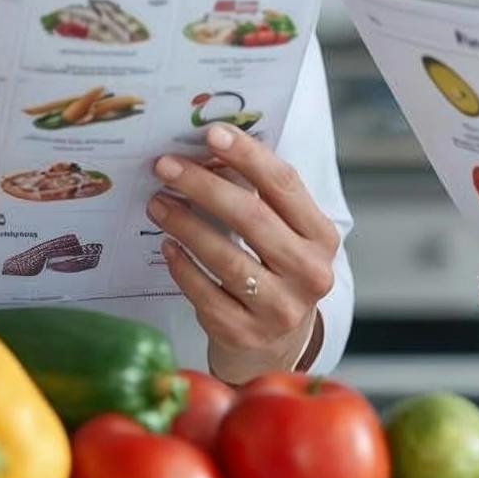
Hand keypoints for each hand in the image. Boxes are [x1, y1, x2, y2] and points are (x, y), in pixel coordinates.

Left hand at [147, 124, 339, 384]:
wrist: (275, 344)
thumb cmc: (275, 272)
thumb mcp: (283, 234)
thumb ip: (260, 196)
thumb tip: (210, 149)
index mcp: (321, 237)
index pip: (284, 185)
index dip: (248, 155)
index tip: (211, 134)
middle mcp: (309, 273)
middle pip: (251, 217)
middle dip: (202, 186)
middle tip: (165, 166)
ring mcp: (279, 308)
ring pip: (224, 256)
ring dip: (184, 224)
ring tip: (157, 203)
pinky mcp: (245, 333)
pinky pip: (204, 292)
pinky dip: (182, 266)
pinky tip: (167, 246)